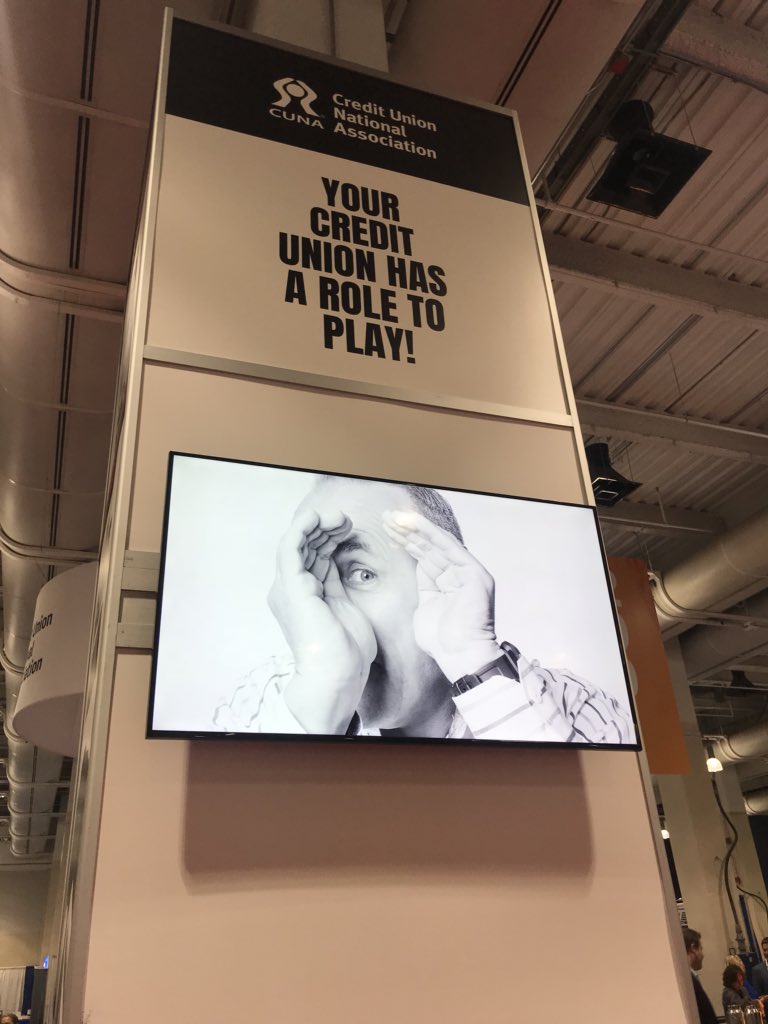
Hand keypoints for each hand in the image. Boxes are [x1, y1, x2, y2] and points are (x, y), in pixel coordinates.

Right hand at [268, 506, 375, 732]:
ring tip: (340, 518)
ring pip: (296, 542)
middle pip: (304, 546)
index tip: (349, 528)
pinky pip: (290, 547)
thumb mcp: (342, 605)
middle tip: (346, 520)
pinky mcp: (291, 586)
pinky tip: (319, 518)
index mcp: (304, 594)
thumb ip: (335, 583)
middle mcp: (291, 588)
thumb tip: (336, 560)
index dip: (328, 536)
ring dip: (316, 523)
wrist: (337, 674)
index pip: (312, 555)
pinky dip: (302, 528)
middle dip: (324, 527)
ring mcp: (288, 587)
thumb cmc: (345, 650)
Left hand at [382, 509, 499, 680]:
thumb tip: (411, 577)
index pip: (423, 555)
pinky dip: (428, 533)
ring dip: (413, 528)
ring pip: (436, 542)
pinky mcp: (473, 571)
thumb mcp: (424, 609)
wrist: (459, 657)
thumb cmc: (441, 642)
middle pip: (428, 545)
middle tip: (384, 517)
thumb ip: (422, 590)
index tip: (385, 530)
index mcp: (447, 580)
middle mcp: (459, 572)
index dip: (404, 541)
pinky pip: (447, 546)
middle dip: (405, 531)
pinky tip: (410, 523)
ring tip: (392, 518)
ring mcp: (468, 570)